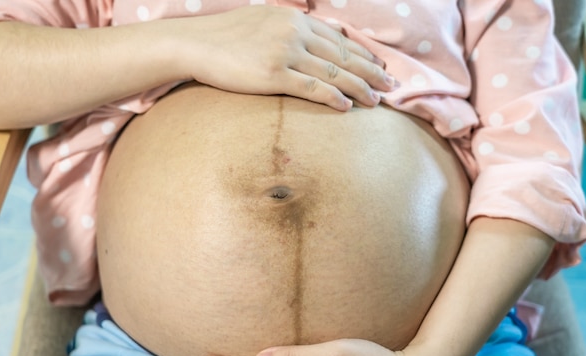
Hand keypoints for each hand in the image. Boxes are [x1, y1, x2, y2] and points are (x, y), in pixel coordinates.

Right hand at [162, 6, 395, 110]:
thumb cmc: (225, 38)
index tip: (379, 66)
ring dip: (360, 88)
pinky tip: (347, 107)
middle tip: (391, 85)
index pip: (337, 39)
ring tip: (377, 101)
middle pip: (342, 56)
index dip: (362, 54)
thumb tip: (308, 45)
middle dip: (371, 71)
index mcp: (293, 18)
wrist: (194, 44)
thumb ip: (288, 31)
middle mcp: (294, 31)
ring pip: (333, 73)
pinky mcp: (273, 74)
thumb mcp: (262, 23)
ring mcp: (284, 52)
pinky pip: (312, 88)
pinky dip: (333, 98)